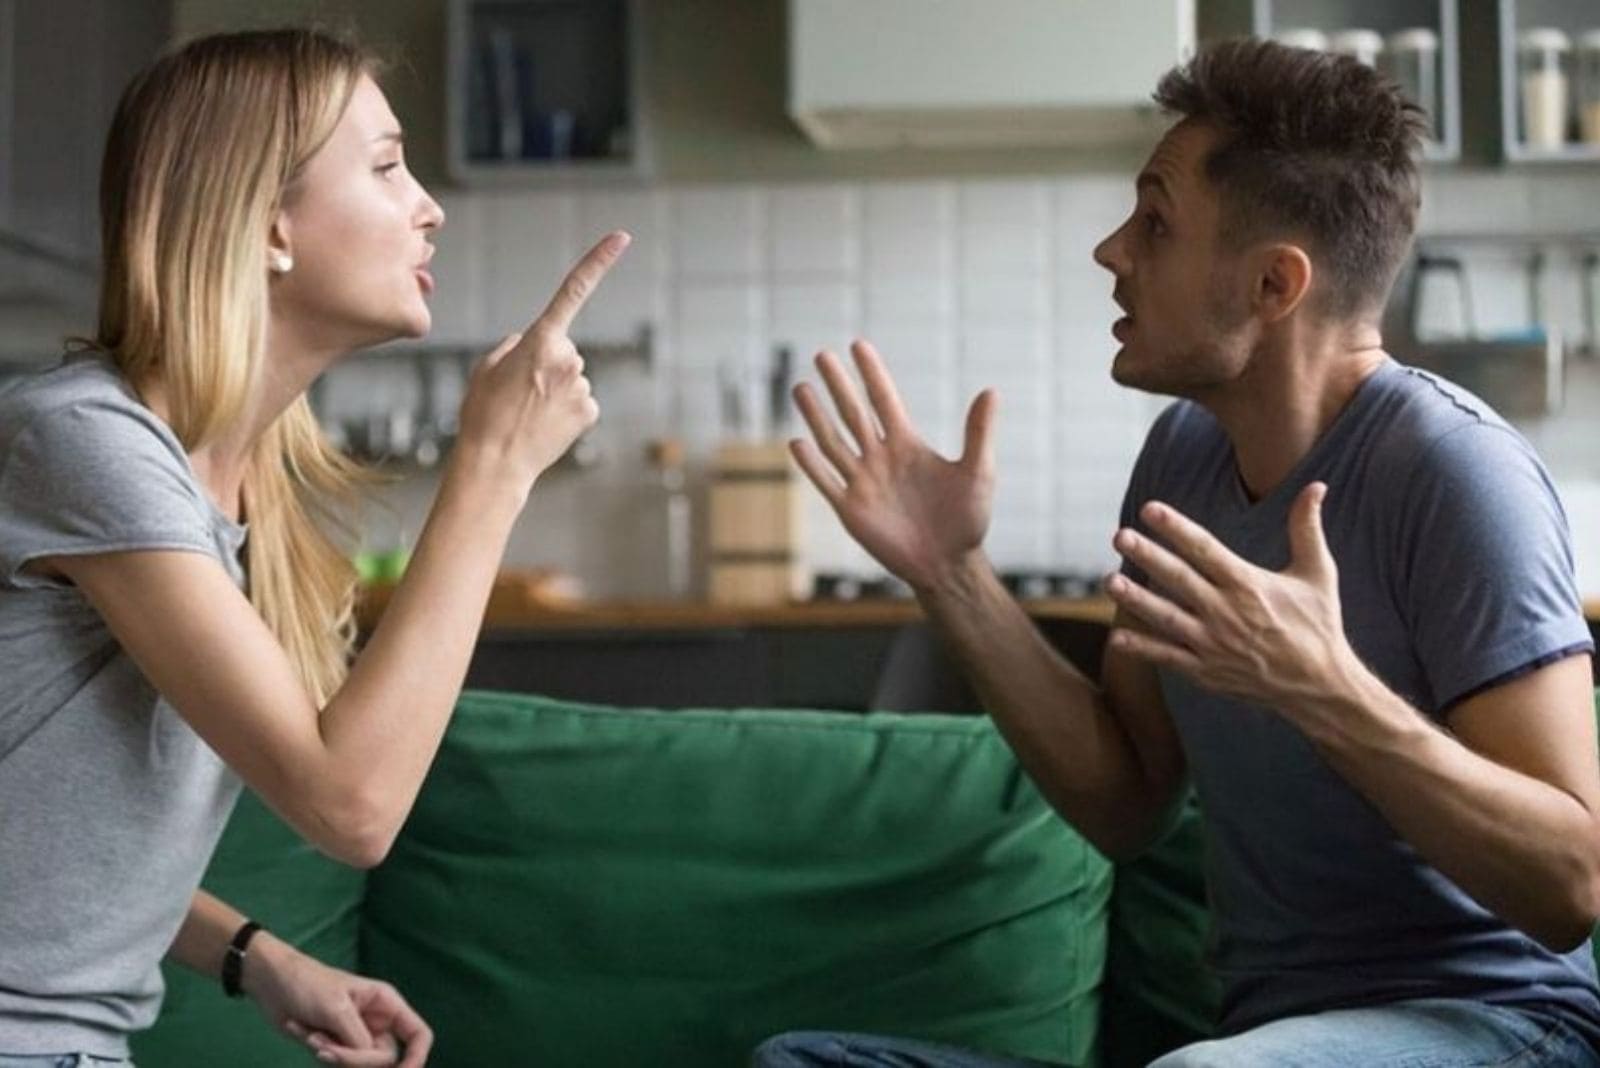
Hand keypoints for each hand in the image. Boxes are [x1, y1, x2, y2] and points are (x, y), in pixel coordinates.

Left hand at [246, 938, 431, 1066]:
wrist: (272, 983)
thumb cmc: (308, 984)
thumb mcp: (337, 1010)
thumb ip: (358, 1041)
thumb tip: (376, 1066)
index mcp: (387, 1004)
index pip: (418, 1035)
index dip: (417, 1058)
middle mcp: (376, 1023)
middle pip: (384, 1059)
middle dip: (353, 1059)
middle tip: (324, 1050)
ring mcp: (356, 1037)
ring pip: (358, 1066)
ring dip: (331, 1055)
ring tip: (309, 1034)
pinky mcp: (336, 1047)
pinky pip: (337, 1064)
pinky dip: (318, 1052)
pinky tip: (301, 1030)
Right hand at [455, 230, 629, 494]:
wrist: (494, 464)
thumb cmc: (483, 414)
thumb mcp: (486, 367)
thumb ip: (514, 345)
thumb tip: (531, 343)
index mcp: (539, 340)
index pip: (572, 291)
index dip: (598, 261)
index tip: (621, 237)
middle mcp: (568, 359)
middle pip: (562, 348)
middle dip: (545, 362)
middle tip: (518, 391)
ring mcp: (582, 386)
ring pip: (571, 376)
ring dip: (553, 388)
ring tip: (528, 411)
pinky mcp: (590, 410)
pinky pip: (579, 400)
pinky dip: (565, 409)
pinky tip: (545, 425)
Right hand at [790, 339, 997, 591]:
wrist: (949, 564)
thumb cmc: (967, 518)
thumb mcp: (978, 472)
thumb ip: (978, 432)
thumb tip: (990, 390)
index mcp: (907, 445)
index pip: (884, 400)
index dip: (872, 373)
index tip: (858, 344)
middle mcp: (880, 458)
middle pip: (853, 414)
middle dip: (838, 386)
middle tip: (821, 355)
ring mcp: (863, 483)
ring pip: (834, 442)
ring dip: (817, 416)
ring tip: (800, 388)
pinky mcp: (852, 510)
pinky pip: (827, 482)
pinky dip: (812, 465)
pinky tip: (797, 443)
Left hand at [1104, 482, 1357, 711]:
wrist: (1321, 687)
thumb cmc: (1319, 624)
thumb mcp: (1318, 573)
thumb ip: (1307, 528)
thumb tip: (1317, 485)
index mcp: (1249, 584)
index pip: (1205, 549)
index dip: (1176, 528)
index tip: (1150, 509)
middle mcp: (1227, 612)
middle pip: (1179, 579)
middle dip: (1148, 556)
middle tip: (1120, 537)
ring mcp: (1214, 643)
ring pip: (1167, 618)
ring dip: (1136, 600)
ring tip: (1109, 582)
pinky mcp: (1207, 671)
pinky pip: (1168, 657)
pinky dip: (1142, 648)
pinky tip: (1116, 637)